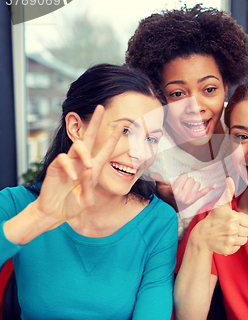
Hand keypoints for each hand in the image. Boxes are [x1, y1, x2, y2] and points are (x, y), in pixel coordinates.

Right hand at [34, 105, 122, 223]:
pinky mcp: (56, 166)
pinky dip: (70, 167)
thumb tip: (88, 169)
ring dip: (85, 154)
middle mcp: (82, 161)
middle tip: (100, 108)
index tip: (121, 126)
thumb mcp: (87, 199)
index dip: (113, 139)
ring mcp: (69, 162)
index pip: (105, 150)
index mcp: (93, 168)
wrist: (55, 212)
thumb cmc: (72, 204)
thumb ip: (90, 186)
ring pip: (77, 146)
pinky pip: (63, 159)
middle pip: (89, 137)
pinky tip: (73, 177)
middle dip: (95, 122)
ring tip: (89, 166)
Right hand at [150, 172, 215, 211]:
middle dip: (186, 181)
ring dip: (192, 185)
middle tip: (181, 188)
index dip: (181, 178)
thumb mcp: (159, 187)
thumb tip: (153, 173)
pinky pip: (203, 192)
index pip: (184, 176)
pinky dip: (209, 188)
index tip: (177, 183)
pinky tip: (215, 185)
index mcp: (175, 191)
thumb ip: (158, 178)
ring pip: (197, 184)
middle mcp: (184, 196)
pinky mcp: (194, 200)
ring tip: (186, 190)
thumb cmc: (163, 195)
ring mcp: (190, 199)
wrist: (168, 208)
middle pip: (191, 179)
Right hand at [191, 177, 247, 255]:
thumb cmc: (214, 218)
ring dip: (238, 237)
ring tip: (229, 233)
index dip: (244, 221)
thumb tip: (229, 178)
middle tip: (231, 227)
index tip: (236, 220)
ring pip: (244, 240)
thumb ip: (228, 192)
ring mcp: (230, 240)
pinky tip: (226, 240)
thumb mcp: (221, 205)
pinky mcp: (228, 250)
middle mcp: (232, 229)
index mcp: (233, 217)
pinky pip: (238, 248)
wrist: (202, 235)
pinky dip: (233, 245)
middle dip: (242, 229)